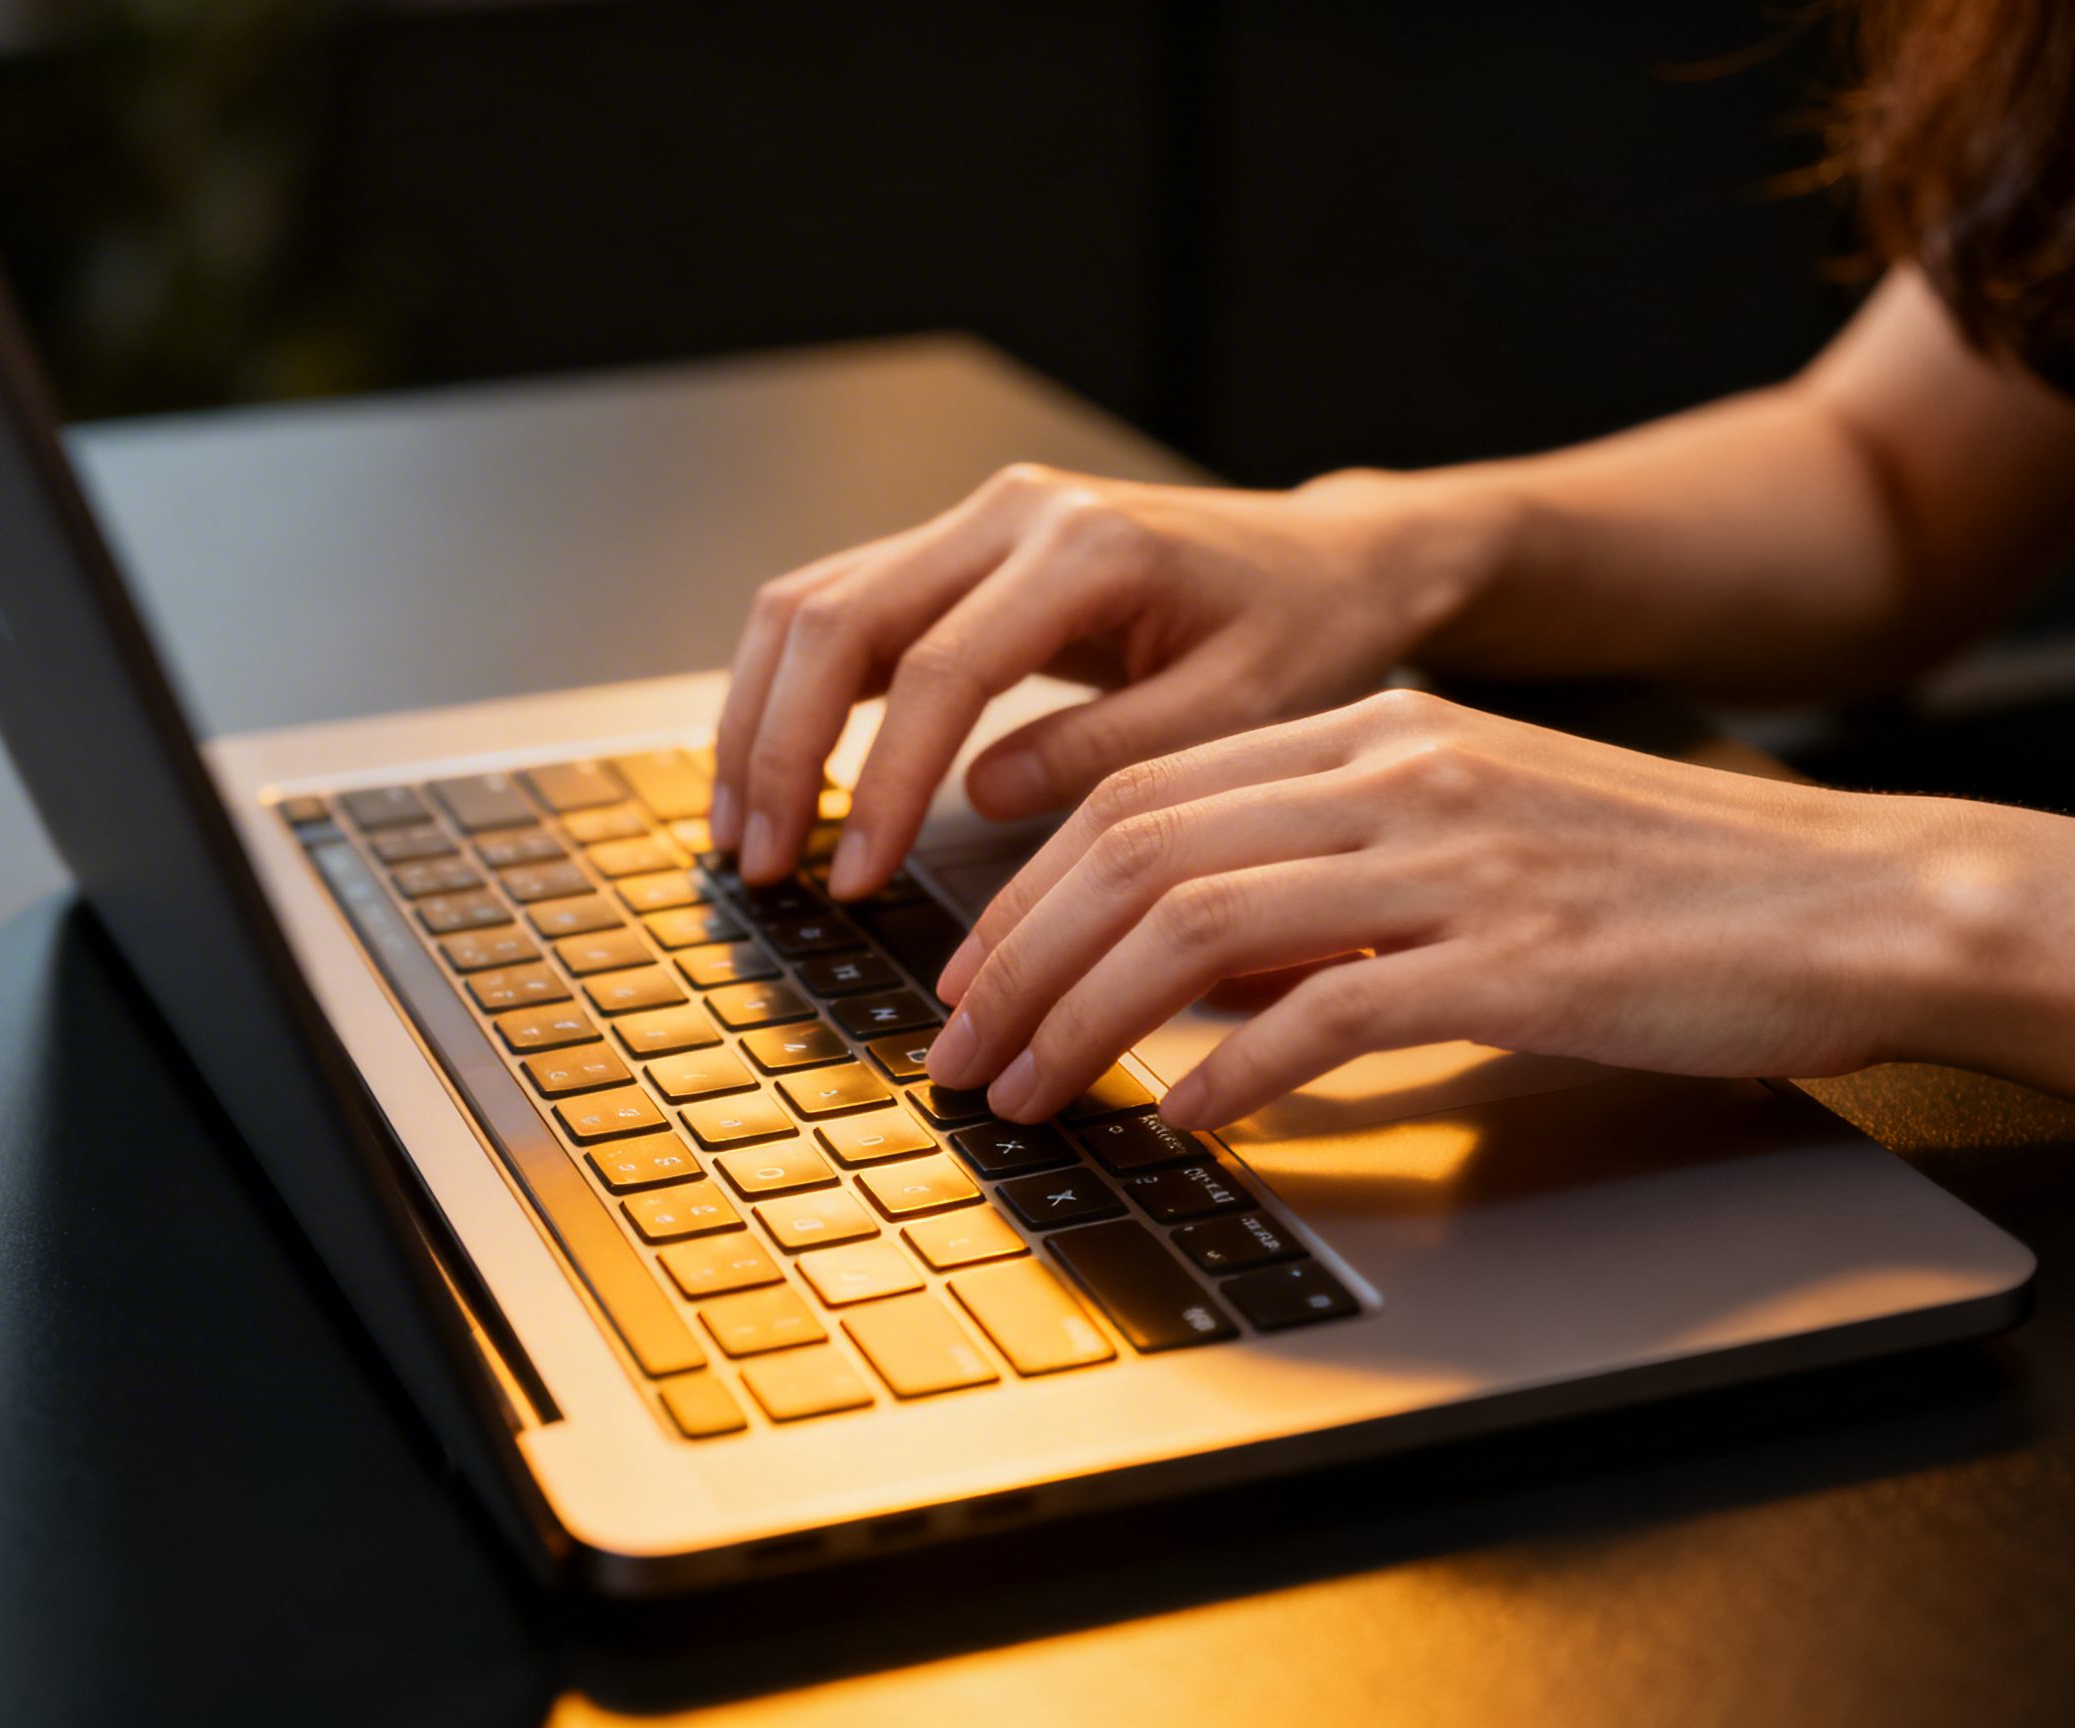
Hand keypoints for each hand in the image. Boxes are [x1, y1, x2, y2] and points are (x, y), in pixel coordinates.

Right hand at [710, 462, 1505, 893]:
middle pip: (837, 618)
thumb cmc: (1301, 635)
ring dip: (759, 717)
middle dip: (779, 749)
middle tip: (764, 866)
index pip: (938, 669)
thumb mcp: (1240, 711)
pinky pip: (840, 606)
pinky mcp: (960, 548)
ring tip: (747, 831)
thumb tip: (977, 794)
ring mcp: (977, 519)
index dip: (881, 783)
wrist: (1327, 562)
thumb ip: (1110, 751)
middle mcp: (1012, 511)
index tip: (857, 881)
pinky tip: (777, 774)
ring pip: (812, 602)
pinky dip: (790, 691)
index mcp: (1085, 545)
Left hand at [926, 688, 1987, 1126]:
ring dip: (1086, 1020)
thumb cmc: (1659, 884)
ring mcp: (1457, 861)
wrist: (1851, 900)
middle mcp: (1400, 773)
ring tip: (1030, 1098)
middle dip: (1018, 960)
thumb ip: (1326, 881)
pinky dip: (1233, 1071)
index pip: (1144, 792)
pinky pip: (1326, 1015)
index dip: (1027, 891)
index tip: (970, 975)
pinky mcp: (1516, 961)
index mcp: (1377, 730)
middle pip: (1139, 849)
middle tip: (959, 1054)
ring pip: (1199, 924)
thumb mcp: (1470, 833)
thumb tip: (1188, 968)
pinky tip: (1187, 1120)